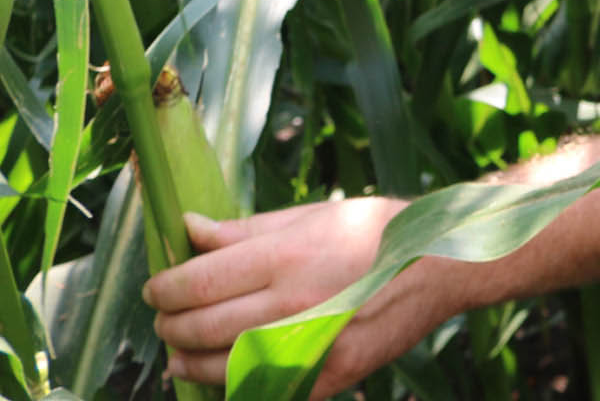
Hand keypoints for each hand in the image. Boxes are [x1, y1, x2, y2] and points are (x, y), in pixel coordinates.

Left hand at [145, 199, 465, 396]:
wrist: (443, 266)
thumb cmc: (374, 231)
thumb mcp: (311, 216)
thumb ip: (245, 230)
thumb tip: (188, 229)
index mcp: (285, 257)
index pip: (195, 283)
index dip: (162, 289)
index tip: (156, 288)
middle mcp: (293, 303)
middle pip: (199, 327)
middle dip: (168, 325)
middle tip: (163, 318)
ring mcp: (312, 344)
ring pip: (221, 367)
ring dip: (188, 361)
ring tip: (180, 352)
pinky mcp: (330, 375)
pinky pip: (263, 389)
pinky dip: (232, 384)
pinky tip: (222, 373)